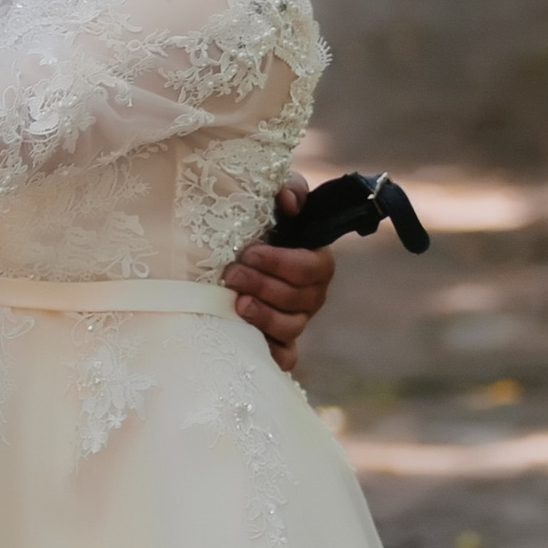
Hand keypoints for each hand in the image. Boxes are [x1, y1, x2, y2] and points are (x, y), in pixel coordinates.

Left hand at [224, 180, 332, 373]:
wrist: (231, 255)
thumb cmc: (258, 224)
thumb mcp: (272, 199)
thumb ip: (289, 189)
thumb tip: (289, 202)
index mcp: (315, 262)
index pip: (312, 268)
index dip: (281, 263)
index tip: (249, 253)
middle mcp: (311, 295)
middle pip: (299, 299)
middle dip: (263, 286)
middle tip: (231, 274)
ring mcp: (296, 321)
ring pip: (290, 328)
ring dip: (263, 316)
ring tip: (236, 304)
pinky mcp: (280, 344)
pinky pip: (285, 358)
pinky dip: (270, 354)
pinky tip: (246, 342)